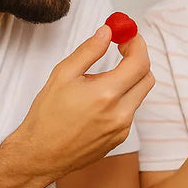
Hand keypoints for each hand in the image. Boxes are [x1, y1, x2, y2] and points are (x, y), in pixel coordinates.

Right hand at [8, 25, 154, 181]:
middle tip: (122, 50)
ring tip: (104, 77)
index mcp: (106, 95)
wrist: (40, 154)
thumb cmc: (47, 116)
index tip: (129, 36)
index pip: (139, 63)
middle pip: (147, 78)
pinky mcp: (119, 138)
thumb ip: (89, 50)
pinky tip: (100, 99)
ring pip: (139, 95)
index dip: (137, 45)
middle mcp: (120, 114)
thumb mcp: (63, 75)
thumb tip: (107, 32)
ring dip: (129, 79)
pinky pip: (130, 111)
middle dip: (138, 59)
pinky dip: (122, 98)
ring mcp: (122, 129)